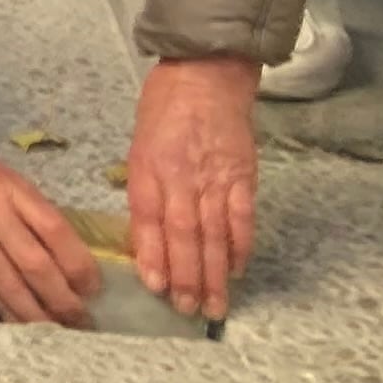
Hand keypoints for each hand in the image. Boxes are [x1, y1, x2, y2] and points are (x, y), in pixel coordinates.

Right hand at [0, 43, 97, 328]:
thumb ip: (21, 207)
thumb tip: (53, 249)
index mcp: (11, 187)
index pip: (57, 232)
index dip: (80, 265)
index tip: (94, 288)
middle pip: (38, 265)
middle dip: (63, 300)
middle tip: (81, 322)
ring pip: (10, 283)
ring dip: (35, 314)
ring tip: (55, 334)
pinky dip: (1, 308)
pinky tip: (15, 324)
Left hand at [126, 56, 261, 322]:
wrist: (207, 72)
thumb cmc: (164, 107)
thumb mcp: (140, 144)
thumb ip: (145, 188)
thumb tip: (147, 235)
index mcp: (147, 167)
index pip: (149, 219)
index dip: (153, 255)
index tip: (155, 287)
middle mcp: (180, 176)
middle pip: (183, 234)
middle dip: (185, 276)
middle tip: (188, 310)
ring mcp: (214, 177)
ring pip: (213, 234)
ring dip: (213, 273)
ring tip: (214, 306)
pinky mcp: (242, 175)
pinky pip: (241, 217)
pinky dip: (240, 246)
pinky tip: (237, 270)